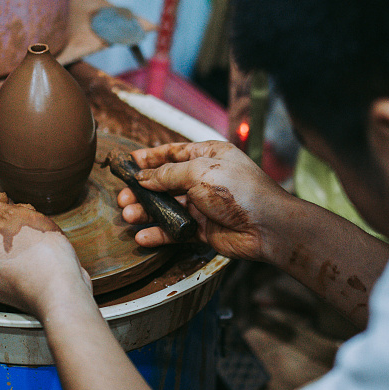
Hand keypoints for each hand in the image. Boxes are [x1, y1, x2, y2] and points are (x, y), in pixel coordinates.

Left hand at [0, 181, 91, 315]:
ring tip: (33, 232)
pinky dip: (18, 254)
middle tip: (22, 215)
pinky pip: (5, 265)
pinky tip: (38, 250)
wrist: (61, 294)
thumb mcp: (8, 215)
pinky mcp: (6, 293)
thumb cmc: (37, 253)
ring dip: (11, 235)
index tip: (5, 201)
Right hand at [118, 141, 294, 262]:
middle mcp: (204, 179)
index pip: (173, 153)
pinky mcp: (203, 229)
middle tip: (123, 197)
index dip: (150, 158)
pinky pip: (175, 230)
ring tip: (128, 214)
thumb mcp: (199, 172)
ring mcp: (203, 205)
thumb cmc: (238, 190)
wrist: (265, 226)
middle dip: (142, 189)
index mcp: (208, 156)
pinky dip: (158, 233)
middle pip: (165, 182)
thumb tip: (144, 177)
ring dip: (146, 211)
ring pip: (166, 207)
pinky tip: (142, 236)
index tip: (129, 163)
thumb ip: (168, 174)